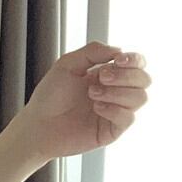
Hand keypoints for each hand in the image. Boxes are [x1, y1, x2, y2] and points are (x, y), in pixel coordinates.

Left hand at [16, 41, 150, 167]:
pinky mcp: (111, 131)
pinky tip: (96, 108)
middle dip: (125, 76)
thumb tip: (119, 50)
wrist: (37, 125)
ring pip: (140, 98)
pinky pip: (128, 118)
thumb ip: (92, 52)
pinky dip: (114, 109)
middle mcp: (115, 92)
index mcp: (108, 75)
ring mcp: (115, 112)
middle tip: (101, 77)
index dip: (134, 60)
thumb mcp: (67, 64)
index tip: (118, 60)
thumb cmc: (49, 96)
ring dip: (118, 92)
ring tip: (93, 94)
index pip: (137, 64)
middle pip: (144, 80)